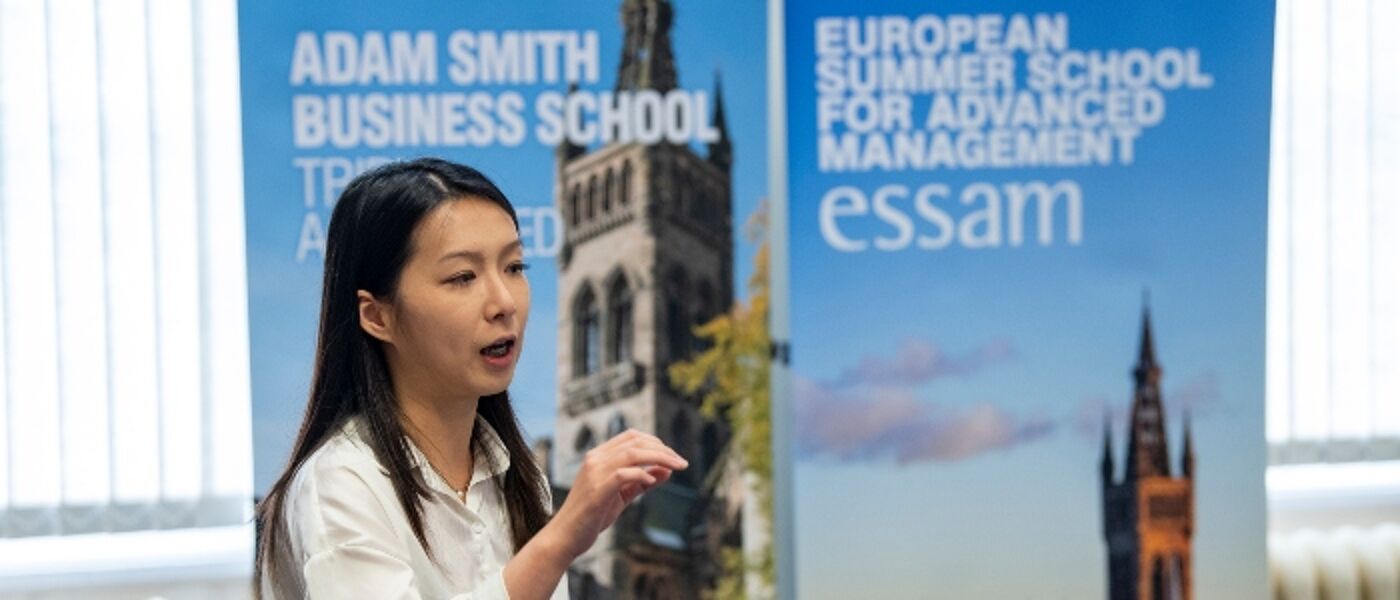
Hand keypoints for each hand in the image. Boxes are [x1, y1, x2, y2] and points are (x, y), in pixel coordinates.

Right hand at [545, 429, 688, 558]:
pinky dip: (641, 474)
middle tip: (682, 463)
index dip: (655, 442)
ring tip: (676, 467)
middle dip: (663, 450)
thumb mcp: (621, 496)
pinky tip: (652, 481)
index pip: (631, 437)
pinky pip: (622, 474)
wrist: (566, 537)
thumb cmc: (592, 516)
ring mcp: (594, 473)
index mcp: (599, 457)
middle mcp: (595, 459)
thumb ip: (642, 482)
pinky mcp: (596, 490)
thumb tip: (667, 470)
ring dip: (659, 458)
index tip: (674, 456)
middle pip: (635, 442)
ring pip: (632, 454)